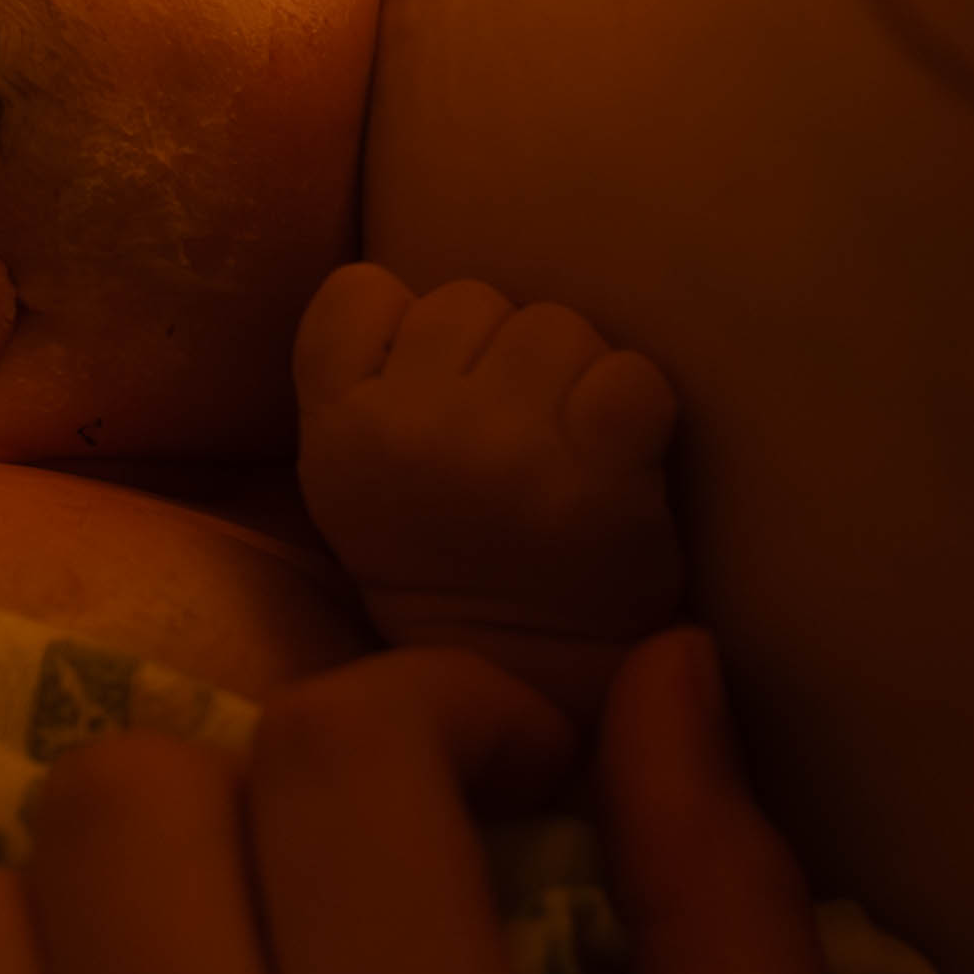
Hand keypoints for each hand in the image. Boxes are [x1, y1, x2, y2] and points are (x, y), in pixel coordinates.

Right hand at [295, 267, 688, 697]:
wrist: (527, 683)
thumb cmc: (446, 566)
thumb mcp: (351, 481)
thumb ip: (365, 381)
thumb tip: (427, 294)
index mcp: (336, 432)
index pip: (360, 291)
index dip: (406, 330)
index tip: (428, 397)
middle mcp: (408, 429)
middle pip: (472, 299)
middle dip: (500, 358)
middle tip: (512, 441)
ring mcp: (502, 445)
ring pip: (553, 324)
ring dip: (572, 377)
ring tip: (565, 450)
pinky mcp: (593, 468)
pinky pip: (629, 375)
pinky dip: (637, 409)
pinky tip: (618, 460)